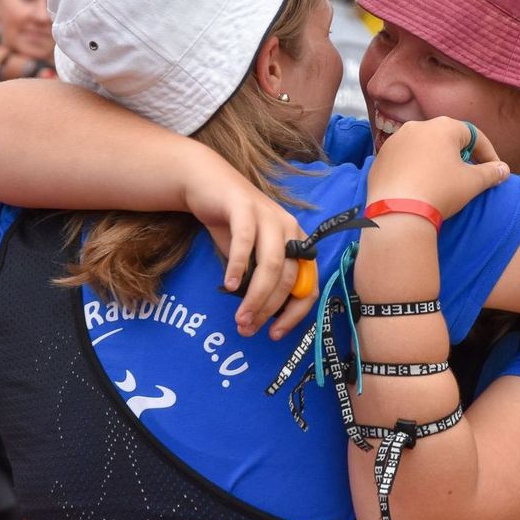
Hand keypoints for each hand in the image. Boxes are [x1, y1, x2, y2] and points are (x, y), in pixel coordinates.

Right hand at [184, 163, 315, 339]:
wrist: (210, 185)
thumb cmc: (233, 226)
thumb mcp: (252, 258)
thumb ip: (260, 282)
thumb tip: (260, 320)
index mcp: (298, 244)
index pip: (309, 286)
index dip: (295, 314)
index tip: (274, 334)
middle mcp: (290, 229)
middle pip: (289, 278)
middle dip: (269, 309)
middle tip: (247, 328)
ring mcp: (269, 216)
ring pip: (272, 264)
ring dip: (256, 295)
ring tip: (240, 316)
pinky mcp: (245, 207)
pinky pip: (245, 241)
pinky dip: (238, 266)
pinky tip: (228, 286)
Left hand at [368, 117, 509, 218]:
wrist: (397, 212)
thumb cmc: (440, 191)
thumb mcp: (472, 183)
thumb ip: (491, 172)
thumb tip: (504, 170)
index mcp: (443, 127)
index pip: (473, 136)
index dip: (488, 153)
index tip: (495, 171)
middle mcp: (417, 127)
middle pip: (446, 138)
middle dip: (460, 155)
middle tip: (468, 174)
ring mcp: (395, 141)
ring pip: (422, 148)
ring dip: (435, 160)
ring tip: (442, 181)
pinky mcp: (380, 158)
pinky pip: (403, 160)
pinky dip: (414, 169)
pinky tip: (419, 186)